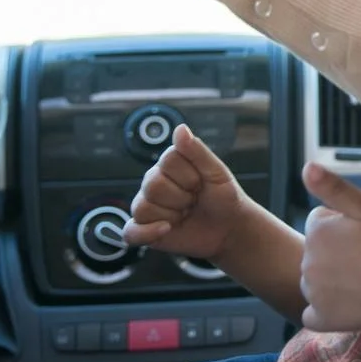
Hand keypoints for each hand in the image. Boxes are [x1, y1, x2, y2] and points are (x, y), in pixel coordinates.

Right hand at [122, 124, 250, 261]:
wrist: (230, 228)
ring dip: (172, 215)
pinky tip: (166, 229)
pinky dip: (147, 232)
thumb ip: (197, 151)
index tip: (201, 183)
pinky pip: (130, 232)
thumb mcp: (217, 172)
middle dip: (181, 197)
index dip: (189, 176)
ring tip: (185, 214)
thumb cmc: (223, 197)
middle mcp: (153, 183)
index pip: (167, 161)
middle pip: (152, 185)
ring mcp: (148, 207)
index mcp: (169, 165)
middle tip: (194, 200)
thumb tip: (180, 128)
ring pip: (142, 207)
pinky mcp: (145, 231)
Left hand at [298, 162, 360, 333]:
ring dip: (332, 279)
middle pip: (317, 251)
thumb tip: (306, 167)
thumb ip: (334, 187)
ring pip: (316, 280)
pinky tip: (351, 302)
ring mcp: (312, 292)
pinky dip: (327, 309)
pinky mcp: (321, 318)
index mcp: (316, 230)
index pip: (320, 222)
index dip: (344, 226)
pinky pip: (314, 312)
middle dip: (336, 252)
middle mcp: (306, 261)